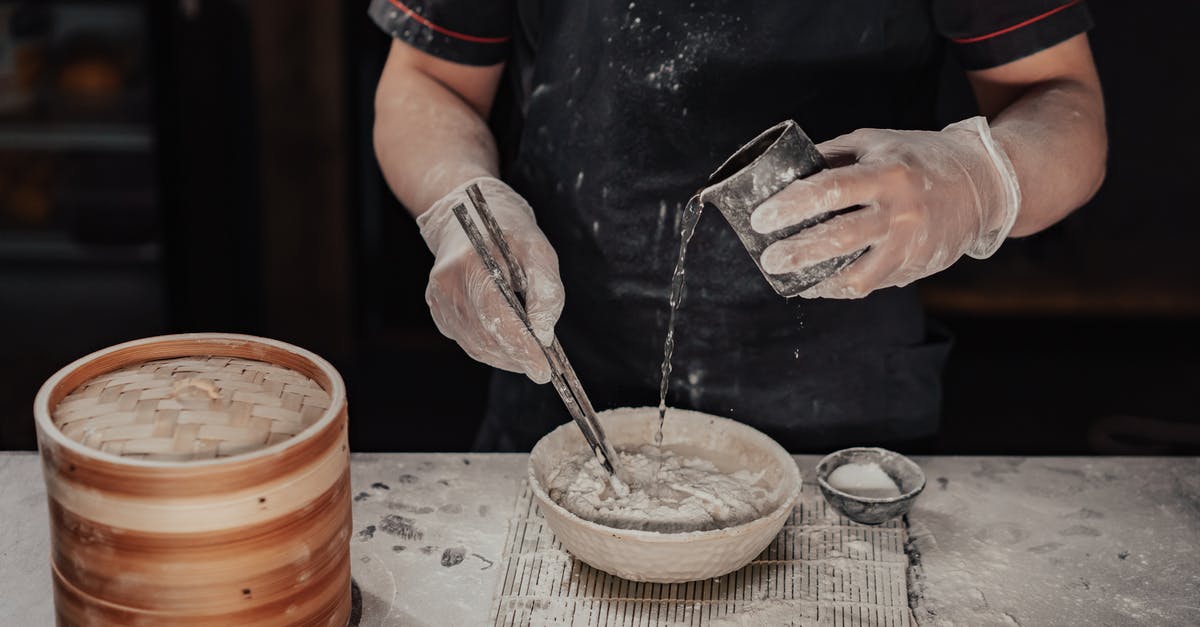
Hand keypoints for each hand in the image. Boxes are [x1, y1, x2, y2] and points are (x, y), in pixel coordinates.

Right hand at [418, 177, 563, 382]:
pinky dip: (492, 350)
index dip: (520, 346)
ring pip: (475, 346)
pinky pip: (468, 341)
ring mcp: (438, 300)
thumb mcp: (538, 249)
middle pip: (484, 337)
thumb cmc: (508, 232)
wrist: (469, 217)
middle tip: (544, 367)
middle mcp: (446, 285)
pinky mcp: (438, 310)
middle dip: (517, 357)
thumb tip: (545, 334)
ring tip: (531, 357)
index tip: (543, 370)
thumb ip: (547, 290)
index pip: (495, 316)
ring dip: (506, 357)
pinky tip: (510, 345)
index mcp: (470, 263)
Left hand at [749, 116, 1020, 298]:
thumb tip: (781, 171)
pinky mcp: (915, 267)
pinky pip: (869, 284)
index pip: (830, 189)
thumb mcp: (876, 142)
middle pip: (839, 238)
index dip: (791, 206)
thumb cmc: (917, 158)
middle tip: (769, 259)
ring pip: (856, 274)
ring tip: (789, 280)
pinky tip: (817, 283)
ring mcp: (910, 244)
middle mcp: (900, 211)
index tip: (761, 218)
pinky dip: (838, 286)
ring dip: (816, 280)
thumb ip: (831, 156)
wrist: (983, 183)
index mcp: (887, 172)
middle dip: (797, 252)